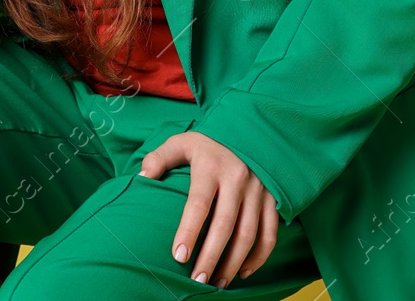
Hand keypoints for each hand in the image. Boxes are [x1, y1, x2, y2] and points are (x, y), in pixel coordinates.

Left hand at [139, 132, 278, 288]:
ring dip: (233, 263)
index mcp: (211, 165)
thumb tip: (142, 178)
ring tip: (217, 283)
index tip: (178, 257)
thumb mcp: (181, 142)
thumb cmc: (208, 143)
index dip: (188, 231)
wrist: (249, 131)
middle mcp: (237, 178)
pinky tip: (242, 272)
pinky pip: (269, 234)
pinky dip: (258, 257)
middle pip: (225, 225)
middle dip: (211, 257)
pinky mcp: (272, 199)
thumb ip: (159, 158)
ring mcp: (258, 190)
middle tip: (197, 281)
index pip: (198, 203)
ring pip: (249, 234)